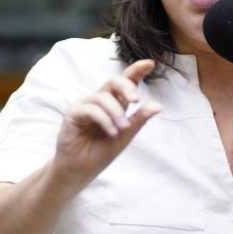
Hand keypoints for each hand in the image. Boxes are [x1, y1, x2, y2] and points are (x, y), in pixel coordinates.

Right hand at [52, 59, 161, 189]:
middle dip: (127, 87)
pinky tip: (111, 132)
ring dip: (115, 113)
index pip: (127, 82)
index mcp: (115, 103)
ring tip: (121, 129)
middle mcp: (101, 100)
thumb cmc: (101, 151)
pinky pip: (91, 109)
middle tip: (136, 100)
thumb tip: (158, 106)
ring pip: (104, 97)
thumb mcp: (126, 135)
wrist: (81, 170)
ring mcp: (86, 105)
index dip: (137, 70)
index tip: (150, 63)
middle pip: (114, 81)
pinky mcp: (74, 112)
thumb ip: (139, 119)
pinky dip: (104, 119)